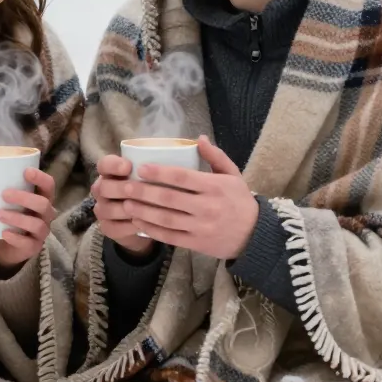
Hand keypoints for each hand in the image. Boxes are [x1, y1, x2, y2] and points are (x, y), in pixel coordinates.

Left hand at [0, 167, 56, 269]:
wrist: (7, 247)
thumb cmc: (8, 217)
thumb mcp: (7, 203)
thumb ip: (0, 190)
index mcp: (42, 198)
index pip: (48, 185)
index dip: (40, 178)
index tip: (26, 171)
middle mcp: (46, 215)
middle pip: (43, 204)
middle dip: (24, 198)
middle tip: (4, 194)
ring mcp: (42, 232)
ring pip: (36, 224)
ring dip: (17, 218)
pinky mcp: (34, 247)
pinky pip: (28, 243)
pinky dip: (15, 238)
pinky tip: (4, 233)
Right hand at [91, 154, 155, 254]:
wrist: (144, 219)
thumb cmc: (151, 190)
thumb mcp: (153, 176)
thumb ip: (158, 168)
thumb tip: (183, 157)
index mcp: (110, 173)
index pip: (104, 165)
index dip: (113, 165)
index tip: (128, 166)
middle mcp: (102, 190)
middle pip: (102, 187)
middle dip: (119, 188)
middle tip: (135, 189)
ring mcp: (103, 210)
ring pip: (106, 209)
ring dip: (125, 209)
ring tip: (142, 208)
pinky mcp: (108, 228)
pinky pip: (114, 227)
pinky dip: (128, 226)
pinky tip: (142, 223)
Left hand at [110, 136, 256, 260]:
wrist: (255, 235)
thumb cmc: (240, 201)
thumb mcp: (233, 175)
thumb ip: (215, 156)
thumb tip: (199, 138)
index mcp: (215, 187)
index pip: (182, 177)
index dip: (160, 173)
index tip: (141, 169)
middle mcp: (207, 207)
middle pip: (169, 199)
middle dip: (144, 192)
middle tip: (126, 187)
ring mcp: (201, 227)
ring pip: (166, 219)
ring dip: (143, 211)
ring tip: (127, 204)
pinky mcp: (197, 243)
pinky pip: (170, 236)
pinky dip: (152, 229)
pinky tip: (139, 222)